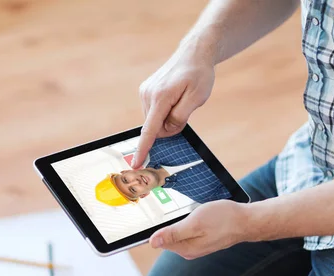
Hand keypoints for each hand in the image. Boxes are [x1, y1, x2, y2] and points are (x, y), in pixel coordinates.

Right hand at [132, 43, 216, 167]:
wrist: (193, 54)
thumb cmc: (198, 75)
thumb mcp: (197, 98)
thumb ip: (180, 117)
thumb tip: (167, 130)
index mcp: (160, 97)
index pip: (150, 130)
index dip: (143, 149)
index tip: (135, 164)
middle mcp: (148, 95)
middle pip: (156, 127)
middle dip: (170, 126)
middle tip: (185, 108)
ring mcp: (145, 92)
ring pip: (154, 121)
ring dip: (167, 117)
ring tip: (180, 99)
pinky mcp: (145, 92)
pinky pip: (153, 112)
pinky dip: (164, 111)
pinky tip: (173, 97)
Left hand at [150, 200, 251, 258]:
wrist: (247, 221)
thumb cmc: (223, 219)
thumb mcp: (194, 223)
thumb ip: (173, 233)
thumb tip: (152, 242)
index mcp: (185, 248)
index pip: (160, 240)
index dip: (158, 226)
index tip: (160, 214)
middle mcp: (190, 250)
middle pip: (169, 236)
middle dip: (170, 223)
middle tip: (180, 210)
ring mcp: (197, 245)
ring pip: (179, 232)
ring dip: (181, 221)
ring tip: (191, 212)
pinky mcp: (204, 239)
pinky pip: (189, 230)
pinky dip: (190, 222)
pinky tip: (197, 214)